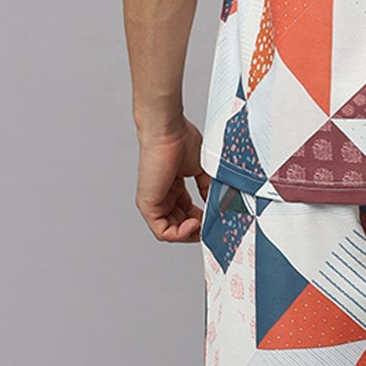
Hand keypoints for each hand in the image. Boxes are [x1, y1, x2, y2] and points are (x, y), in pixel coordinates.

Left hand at [136, 119, 210, 241]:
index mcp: (173, 187)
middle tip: (212, 227)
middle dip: (197, 229)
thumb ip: (208, 189)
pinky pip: (163, 231)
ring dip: (190, 233)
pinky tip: (194, 224)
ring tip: (204, 225)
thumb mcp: (201, 169)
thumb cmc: (181, 140)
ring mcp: (154, 201)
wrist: (168, 131)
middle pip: (180, 224)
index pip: (187, 213)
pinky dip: (180, 234)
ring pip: (172, 231)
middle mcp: (162, 196)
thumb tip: (217, 205)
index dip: (202, 219)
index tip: (216, 219)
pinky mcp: (147, 205)